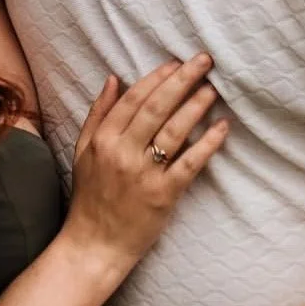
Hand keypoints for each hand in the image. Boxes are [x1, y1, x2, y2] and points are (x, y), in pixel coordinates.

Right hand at [63, 54, 228, 264]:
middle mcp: (123, 153)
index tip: (175, 62)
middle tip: (204, 61)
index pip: (133, 99)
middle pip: (156, 108)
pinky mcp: (164, 195)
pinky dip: (207, 144)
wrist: (95, 245)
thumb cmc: (90, 197)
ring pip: (174, 131)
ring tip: (212, 88)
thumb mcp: (83, 151)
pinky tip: (221, 127)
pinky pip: (190, 164)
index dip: (156, 78)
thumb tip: (114, 78)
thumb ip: (98, 114)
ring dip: (196, 106)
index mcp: (103, 140)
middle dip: (182, 80)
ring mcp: (144, 174)